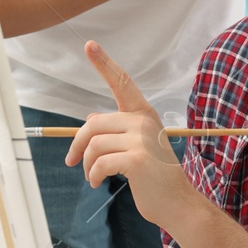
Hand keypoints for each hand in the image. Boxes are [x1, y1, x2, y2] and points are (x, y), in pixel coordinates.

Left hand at [66, 41, 197, 228]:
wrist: (176, 202)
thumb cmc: (154, 176)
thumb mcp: (135, 148)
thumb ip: (115, 132)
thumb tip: (89, 121)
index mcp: (143, 114)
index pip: (122, 83)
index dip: (104, 63)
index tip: (89, 44)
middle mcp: (143, 121)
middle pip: (93, 125)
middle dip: (77, 146)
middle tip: (71, 162)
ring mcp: (141, 138)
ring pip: (94, 145)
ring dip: (86, 165)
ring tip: (92, 177)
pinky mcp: (136, 158)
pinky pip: (99, 163)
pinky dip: (93, 176)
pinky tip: (98, 183)